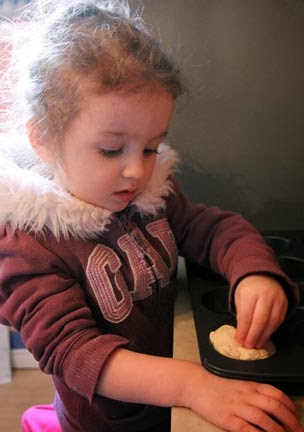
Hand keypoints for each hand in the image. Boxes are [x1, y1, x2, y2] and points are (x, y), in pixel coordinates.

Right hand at [185, 367, 301, 431]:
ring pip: (263, 418)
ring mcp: (236, 406)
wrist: (196, 384)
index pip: (276, 394)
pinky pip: (246, 429)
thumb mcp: (239, 385)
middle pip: (274, 406)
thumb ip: (255, 393)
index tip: (298, 416)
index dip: (290, 406)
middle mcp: (246, 395)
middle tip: (299, 431)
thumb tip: (274, 406)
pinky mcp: (227, 419)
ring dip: (278, 431)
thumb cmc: (218, 386)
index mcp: (250, 385)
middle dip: (290, 421)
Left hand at [234, 274, 287, 347]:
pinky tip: (265, 336)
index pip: (246, 316)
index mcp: (250, 292)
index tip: (239, 340)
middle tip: (248, 345)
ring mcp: (277, 299)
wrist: (261, 276)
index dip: (243, 331)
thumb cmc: (248, 288)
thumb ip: (240, 314)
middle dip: (254, 336)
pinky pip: (279, 321)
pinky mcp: (284, 304)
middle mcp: (265, 295)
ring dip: (264, 336)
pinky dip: (271, 331)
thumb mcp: (239, 298)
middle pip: (260, 320)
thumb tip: (241, 333)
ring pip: (272, 322)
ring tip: (256, 344)